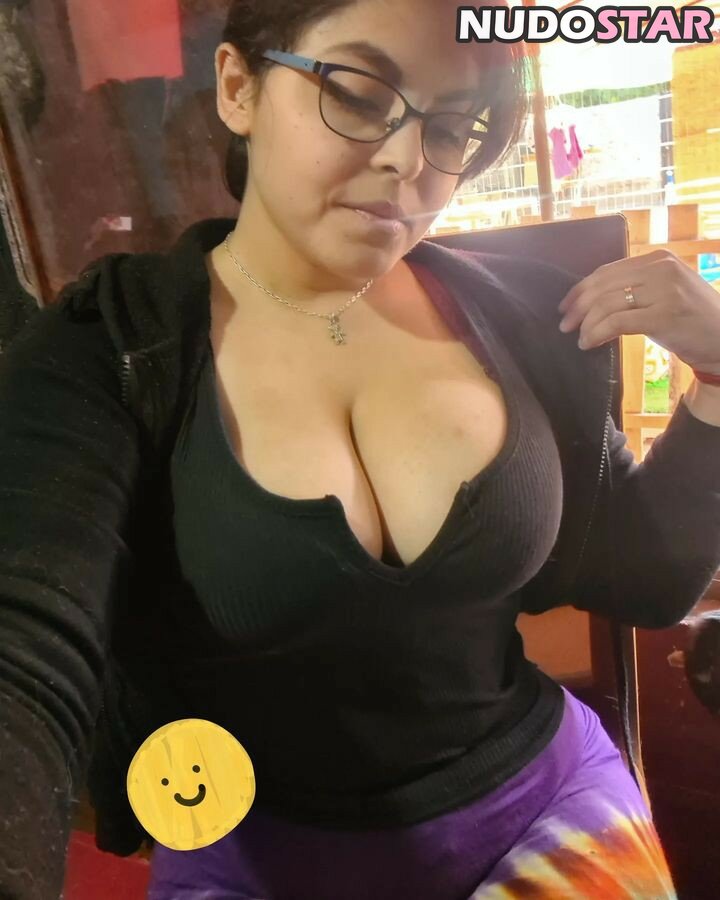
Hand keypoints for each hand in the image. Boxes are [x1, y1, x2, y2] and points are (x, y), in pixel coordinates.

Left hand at [557, 249, 719, 375]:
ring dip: (587, 324)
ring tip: (581, 338)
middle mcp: (661, 269)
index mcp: (658, 259)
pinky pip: (617, 323)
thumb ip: (636, 287)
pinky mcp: (664, 316)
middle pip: (603, 285)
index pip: (607, 271)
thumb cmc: (692, 319)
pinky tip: (590, 343)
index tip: (566, 306)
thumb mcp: (666, 291)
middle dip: (578, 307)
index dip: (581, 289)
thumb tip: (592, 300)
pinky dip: (597, 333)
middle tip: (565, 325)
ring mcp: (664, 291)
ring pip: (607, 304)